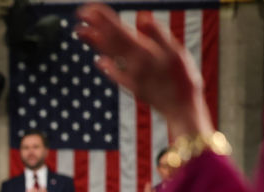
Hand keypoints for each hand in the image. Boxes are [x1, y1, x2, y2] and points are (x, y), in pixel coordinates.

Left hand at [76, 4, 213, 138]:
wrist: (181, 109)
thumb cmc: (183, 79)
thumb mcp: (176, 53)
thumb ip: (157, 34)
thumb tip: (142, 15)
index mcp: (142, 52)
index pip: (118, 31)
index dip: (103, 19)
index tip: (90, 8)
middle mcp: (132, 64)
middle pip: (110, 42)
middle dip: (94, 27)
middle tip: (80, 13)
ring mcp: (130, 76)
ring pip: (110, 55)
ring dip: (94, 43)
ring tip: (80, 32)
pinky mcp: (133, 88)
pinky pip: (116, 75)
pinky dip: (107, 66)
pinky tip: (99, 61)